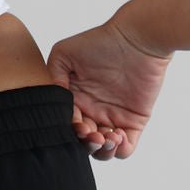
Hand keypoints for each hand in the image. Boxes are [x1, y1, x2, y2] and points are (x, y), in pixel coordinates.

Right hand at [46, 18, 172, 159]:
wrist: (136, 39)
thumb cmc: (101, 42)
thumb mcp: (64, 54)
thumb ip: (52, 78)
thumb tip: (54, 103)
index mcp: (74, 99)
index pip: (66, 125)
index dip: (69, 130)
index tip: (77, 124)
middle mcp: (91, 111)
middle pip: (83, 142)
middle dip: (85, 143)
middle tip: (92, 134)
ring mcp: (112, 118)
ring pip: (102, 150)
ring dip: (101, 150)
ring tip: (107, 137)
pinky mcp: (134, 121)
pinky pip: (126, 148)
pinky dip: (121, 149)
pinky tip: (119, 135)